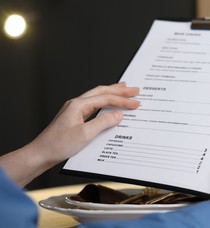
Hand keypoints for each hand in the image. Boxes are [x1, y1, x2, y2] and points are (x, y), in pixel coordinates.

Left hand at [0, 82, 139, 185]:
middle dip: (119, 90)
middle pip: (102, 92)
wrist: (41, 154)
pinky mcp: (74, 118)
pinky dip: (104, 102)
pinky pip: (93, 105)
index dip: (123, 100)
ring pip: (97, 96)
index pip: (106, 98)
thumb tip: (118, 114)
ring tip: (123, 88)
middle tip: (134, 89)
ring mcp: (74, 110)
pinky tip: (108, 104)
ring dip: (112, 93)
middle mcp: (76, 104)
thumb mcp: (85, 134)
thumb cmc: (58, 145)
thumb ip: (104, 122)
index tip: (136, 102)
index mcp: (78, 105)